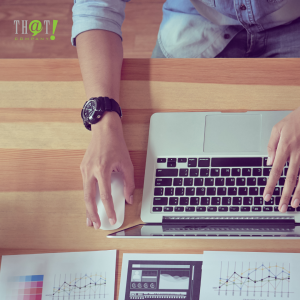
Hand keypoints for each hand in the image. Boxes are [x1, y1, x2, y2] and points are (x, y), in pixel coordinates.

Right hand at [80, 111, 134, 228]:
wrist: (104, 129)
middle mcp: (90, 171)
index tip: (111, 219)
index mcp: (102, 169)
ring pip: (84, 193)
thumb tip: (128, 198)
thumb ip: (129, 183)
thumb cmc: (116, 144)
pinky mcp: (83, 168)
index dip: (109, 210)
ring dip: (87, 207)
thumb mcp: (127, 163)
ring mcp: (84, 169)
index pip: (105, 195)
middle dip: (92, 214)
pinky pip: (85, 186)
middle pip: (89, 198)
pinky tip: (90, 203)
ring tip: (90, 219)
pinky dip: (87, 197)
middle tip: (96, 225)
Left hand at [263, 107, 299, 211]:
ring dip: (298, 194)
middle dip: (284, 195)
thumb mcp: (277, 129)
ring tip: (293, 205)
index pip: (275, 171)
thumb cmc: (294, 120)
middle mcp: (297, 154)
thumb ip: (271, 146)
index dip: (270, 185)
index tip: (266, 196)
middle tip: (280, 207)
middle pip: (290, 179)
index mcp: (285, 148)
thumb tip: (268, 162)